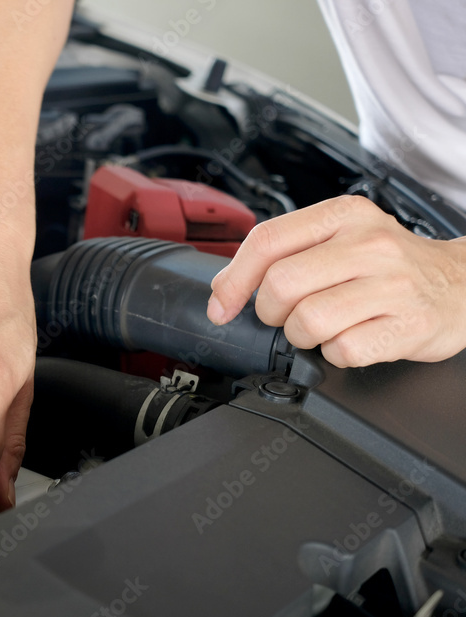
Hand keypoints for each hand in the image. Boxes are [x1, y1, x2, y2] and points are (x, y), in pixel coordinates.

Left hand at [208, 195, 465, 366]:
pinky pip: (342, 351)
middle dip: (271, 312)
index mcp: (344, 216)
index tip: (222, 305)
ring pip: (308, 322)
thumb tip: (224, 287)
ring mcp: (392, 284)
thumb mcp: (341, 238)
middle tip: (290, 314)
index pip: (267, 240)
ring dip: (303, 336)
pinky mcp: (408, 325)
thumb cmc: (391, 265)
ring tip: (325, 327)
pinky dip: (336, 354)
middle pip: (280, 285)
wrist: (463, 284)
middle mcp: (369, 244)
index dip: (233, 280)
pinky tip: (353, 337)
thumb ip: (285, 253)